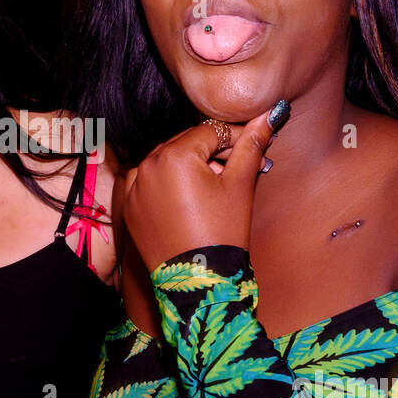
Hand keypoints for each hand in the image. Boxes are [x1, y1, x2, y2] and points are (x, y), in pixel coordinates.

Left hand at [121, 111, 276, 272]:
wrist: (198, 281)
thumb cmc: (222, 232)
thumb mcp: (240, 185)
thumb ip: (251, 145)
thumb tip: (268, 115)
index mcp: (174, 154)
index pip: (210, 131)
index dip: (235, 137)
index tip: (253, 146)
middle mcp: (147, 164)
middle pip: (187, 143)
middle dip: (212, 152)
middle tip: (238, 167)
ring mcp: (134, 186)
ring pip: (167, 161)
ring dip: (190, 166)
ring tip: (215, 184)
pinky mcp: (129, 206)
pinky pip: (149, 182)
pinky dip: (167, 183)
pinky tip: (189, 198)